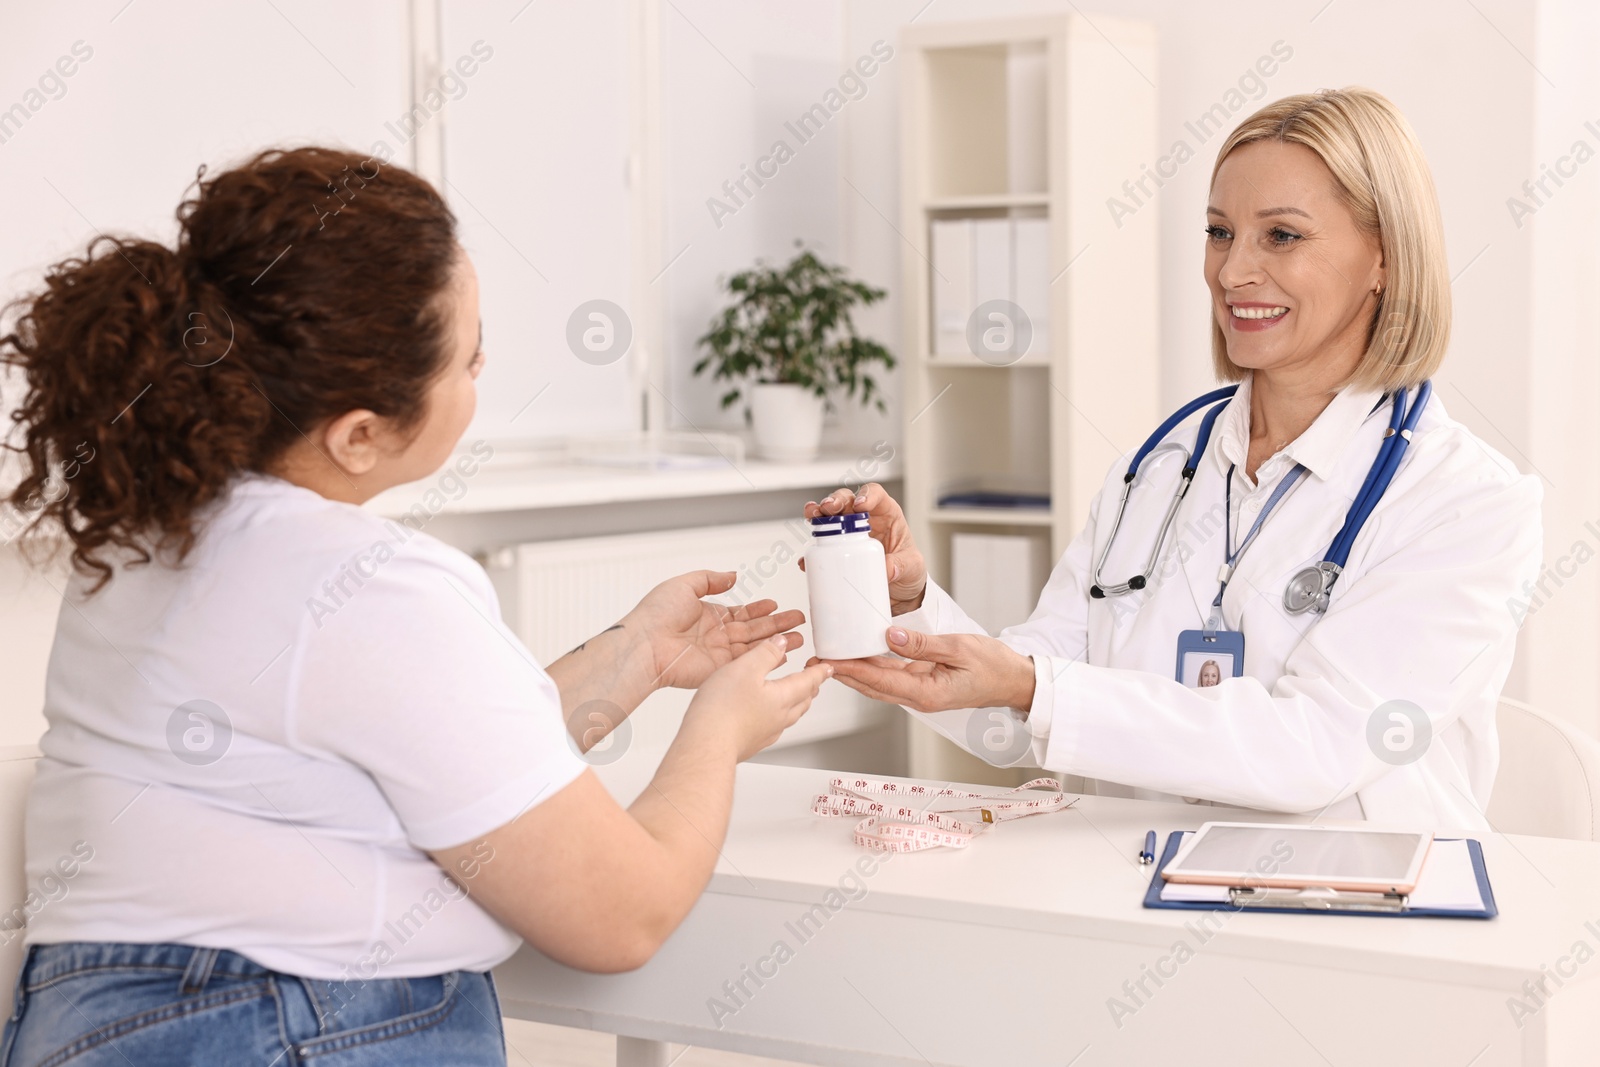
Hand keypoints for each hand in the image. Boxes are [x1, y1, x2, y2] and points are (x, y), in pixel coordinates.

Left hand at [624, 570, 804, 689]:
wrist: (645, 645)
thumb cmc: (655, 615)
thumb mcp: (684, 584)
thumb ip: (710, 579)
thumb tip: (732, 576)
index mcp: (707, 614)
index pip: (740, 612)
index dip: (759, 609)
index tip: (775, 605)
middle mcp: (715, 635)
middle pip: (753, 629)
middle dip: (777, 624)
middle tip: (799, 620)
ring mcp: (718, 653)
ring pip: (755, 646)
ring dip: (778, 641)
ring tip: (800, 637)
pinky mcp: (719, 670)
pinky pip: (747, 664)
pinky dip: (766, 658)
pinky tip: (783, 654)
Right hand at [684, 636, 833, 761]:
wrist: (707, 745)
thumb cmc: (723, 708)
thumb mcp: (745, 668)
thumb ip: (765, 654)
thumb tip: (781, 643)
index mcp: (782, 697)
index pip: (808, 682)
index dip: (819, 672)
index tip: (828, 667)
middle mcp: (778, 718)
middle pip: (803, 701)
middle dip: (810, 688)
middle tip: (814, 680)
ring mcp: (765, 733)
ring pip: (789, 716)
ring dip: (796, 703)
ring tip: (794, 696)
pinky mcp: (751, 743)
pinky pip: (773, 728)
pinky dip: (778, 716)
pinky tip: (766, 716)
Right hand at [803, 483, 926, 613]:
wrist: (900, 593)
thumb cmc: (909, 571)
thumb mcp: (913, 566)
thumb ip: (901, 565)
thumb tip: (886, 569)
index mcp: (886, 514)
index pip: (875, 494)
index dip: (866, 495)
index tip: (859, 505)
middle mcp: (864, 520)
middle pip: (846, 500)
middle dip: (835, 500)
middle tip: (829, 508)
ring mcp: (848, 534)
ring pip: (829, 516)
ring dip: (818, 514)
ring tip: (811, 517)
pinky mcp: (837, 552)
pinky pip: (822, 548)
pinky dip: (813, 551)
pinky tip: (808, 558)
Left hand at [817, 626, 1035, 714]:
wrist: (1014, 681)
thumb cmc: (993, 666)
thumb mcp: (959, 648)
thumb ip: (924, 644)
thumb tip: (891, 636)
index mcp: (927, 693)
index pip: (880, 681)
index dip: (853, 670)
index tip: (830, 660)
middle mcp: (919, 698)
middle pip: (872, 686)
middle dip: (844, 673)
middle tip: (816, 659)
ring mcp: (920, 693)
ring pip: (879, 683)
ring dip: (855, 671)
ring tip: (830, 657)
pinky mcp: (923, 685)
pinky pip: (892, 677)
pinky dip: (873, 667)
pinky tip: (860, 656)